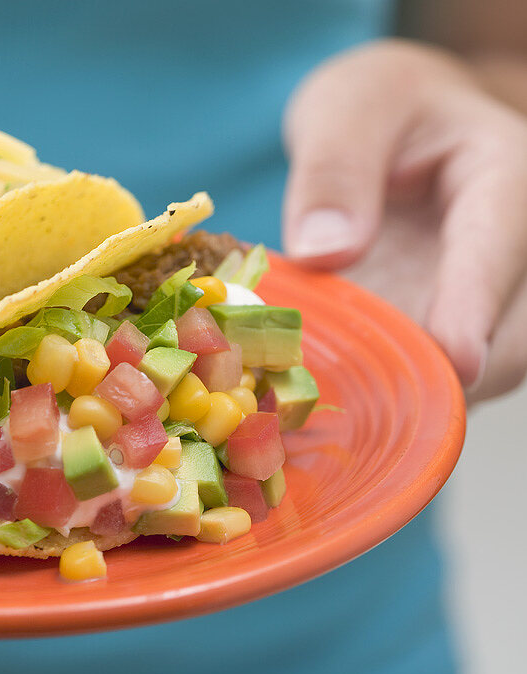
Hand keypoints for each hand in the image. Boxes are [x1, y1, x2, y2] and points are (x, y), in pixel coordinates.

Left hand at [283, 39, 526, 401]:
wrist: (394, 130)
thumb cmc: (376, 107)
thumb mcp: (346, 108)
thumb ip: (334, 169)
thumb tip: (328, 251)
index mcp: (504, 177)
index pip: (499, 246)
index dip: (475, 308)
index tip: (455, 359)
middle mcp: (515, 246)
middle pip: (514, 332)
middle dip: (449, 373)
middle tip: (367, 399)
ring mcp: (493, 295)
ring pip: (484, 367)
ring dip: (422, 393)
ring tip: (346, 403)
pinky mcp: (456, 328)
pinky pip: (440, 374)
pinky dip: (399, 392)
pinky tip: (343, 397)